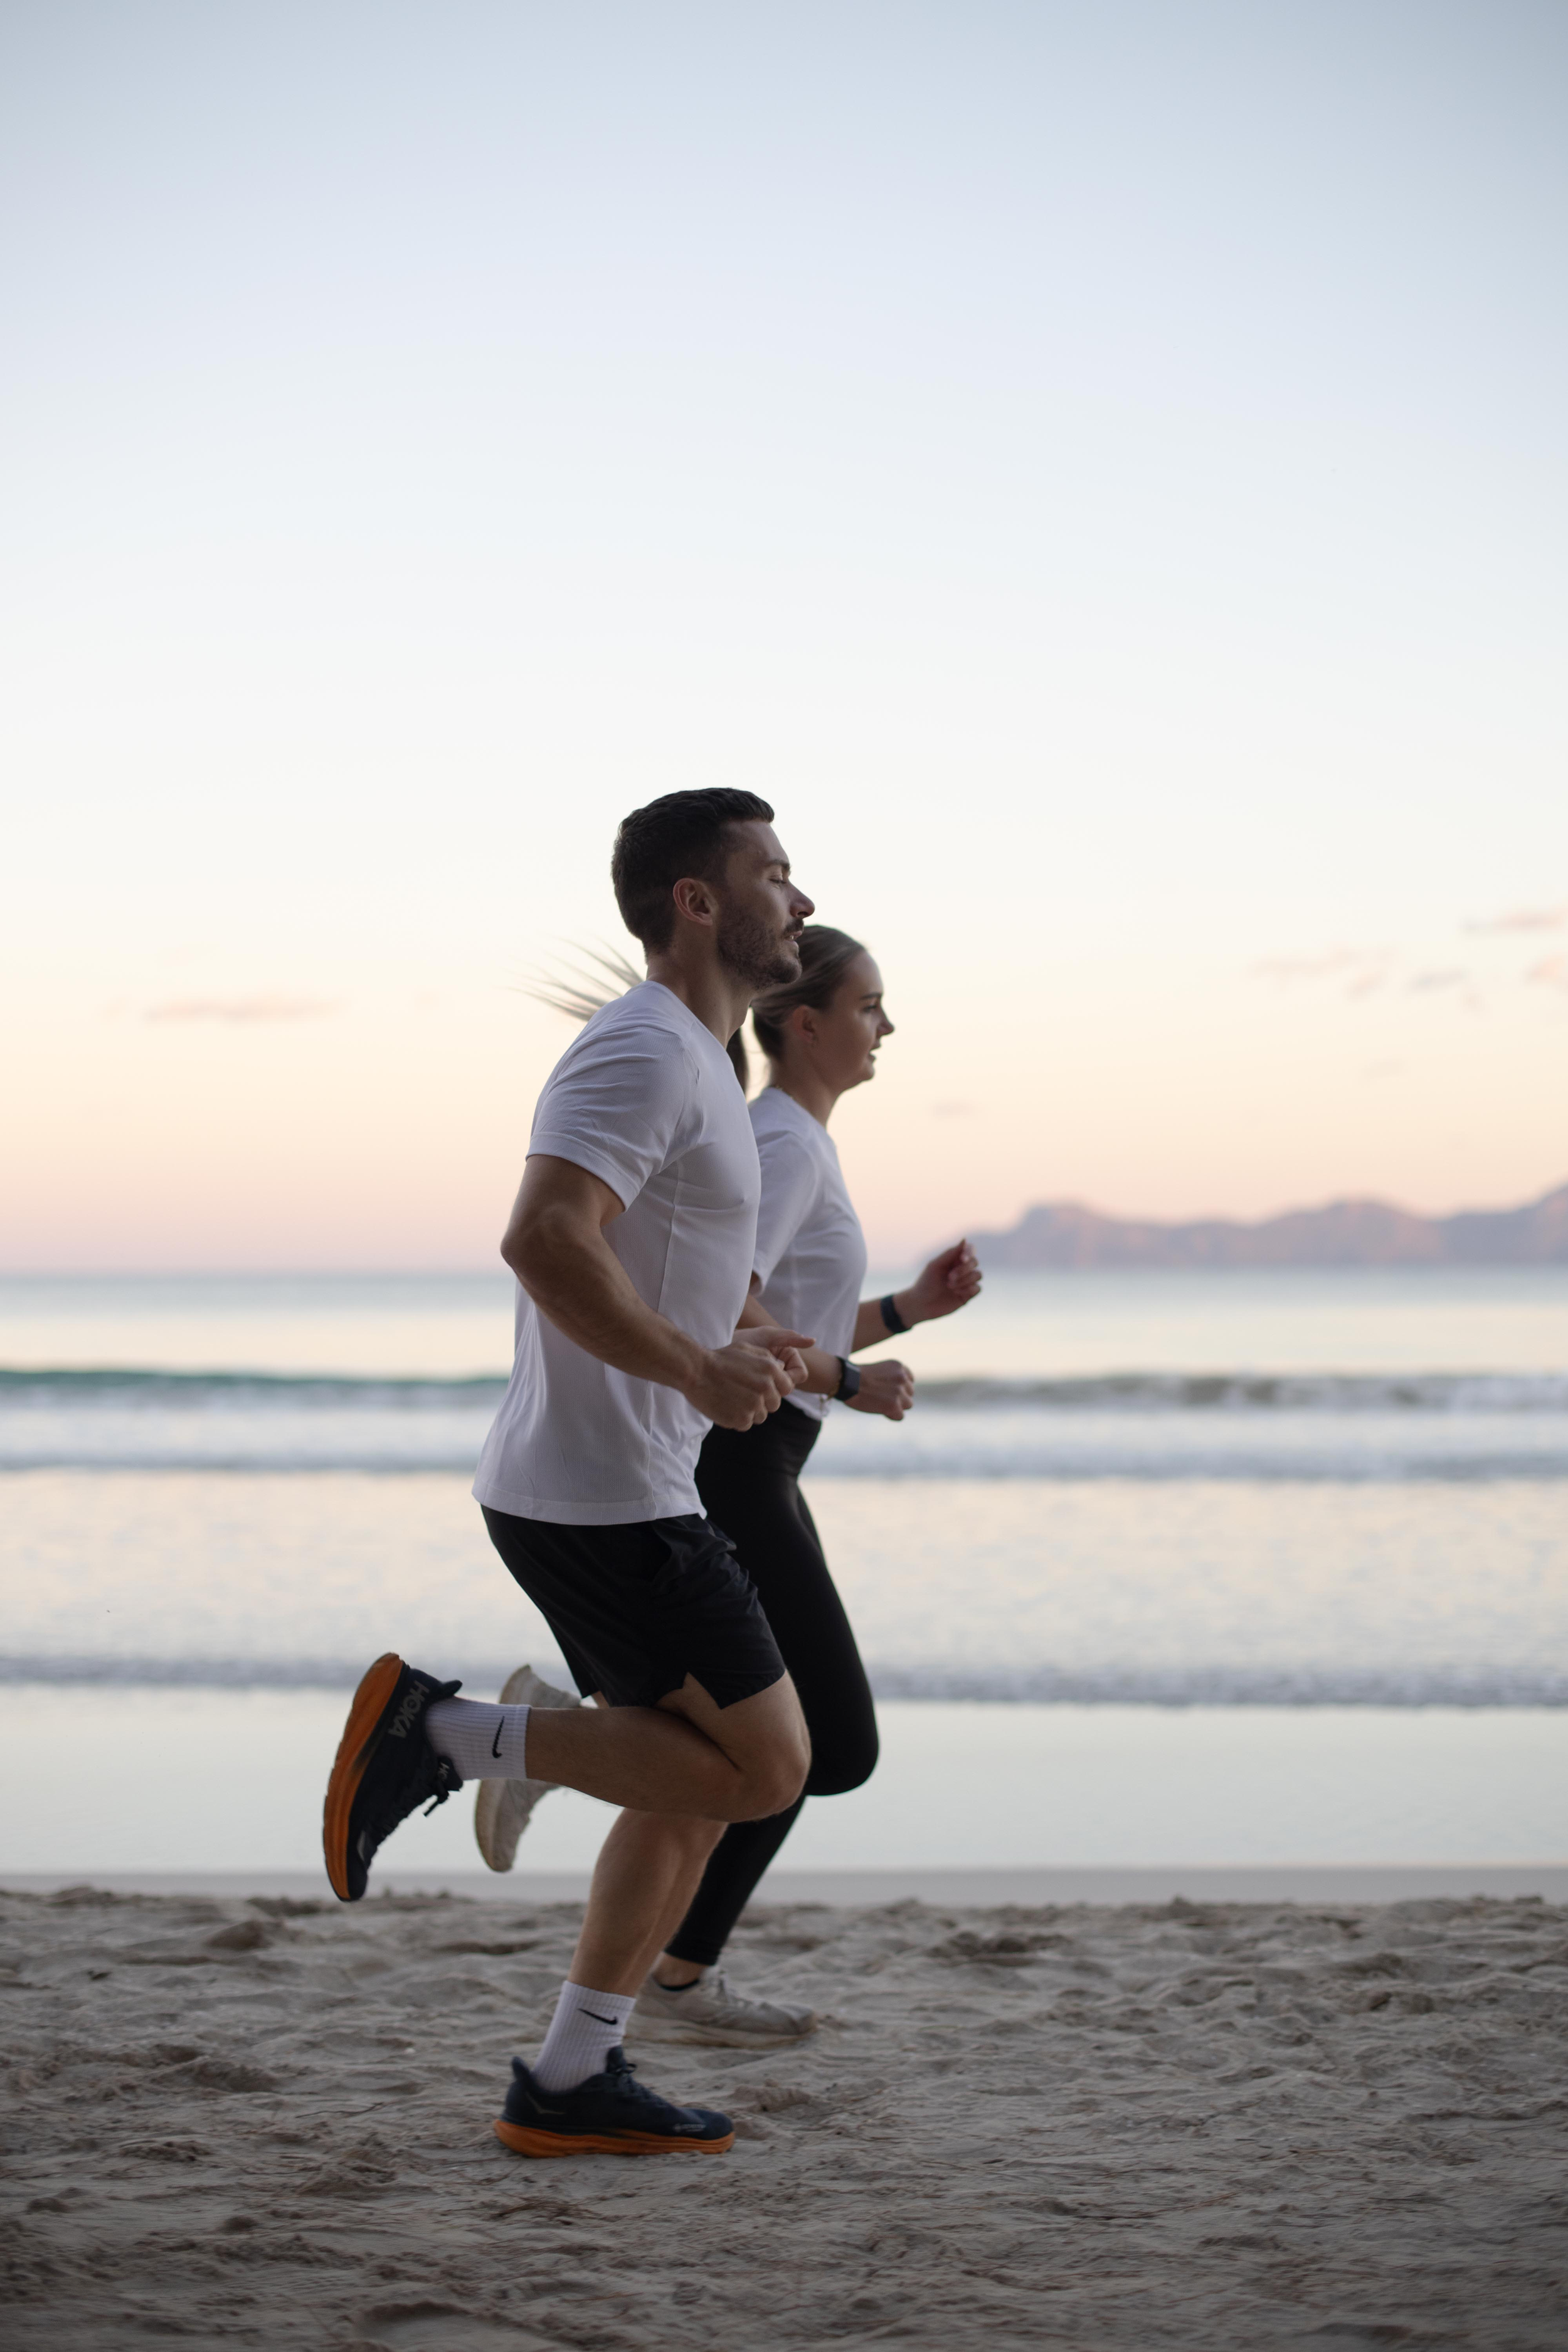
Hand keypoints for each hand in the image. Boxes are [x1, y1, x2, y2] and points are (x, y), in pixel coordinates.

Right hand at [686, 1329, 812, 1429]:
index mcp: (770, 1370)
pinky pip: (746, 1424)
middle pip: (774, 1405)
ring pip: (760, 1416)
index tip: (762, 1389)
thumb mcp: (747, 1349)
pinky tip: (726, 1407)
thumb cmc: (720, 1358)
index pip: (787, 1388)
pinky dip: (737, 1419)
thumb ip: (768, 1359)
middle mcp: (765, 1388)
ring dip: (749, 1412)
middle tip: (744, 1394)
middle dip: (762, 1401)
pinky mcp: (740, 1419)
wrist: (696, 1371)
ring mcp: (753, 1405)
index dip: (776, 1389)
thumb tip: (781, 1369)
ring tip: (733, 1400)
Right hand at [847, 1358, 914, 1420]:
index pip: (909, 1380)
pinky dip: (891, 1416)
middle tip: (882, 1398)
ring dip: (897, 1407)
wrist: (847, 1381)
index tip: (888, 1390)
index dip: (900, 1387)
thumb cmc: (855, 1377)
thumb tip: (896, 1393)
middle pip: (909, 1394)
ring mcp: (899, 1391)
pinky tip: (880, 1410)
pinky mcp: (894, 1405)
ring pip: (908, 1405)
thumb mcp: (878, 1370)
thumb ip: (890, 1378)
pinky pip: (900, 1416)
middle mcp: (902, 1378)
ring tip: (880, 1404)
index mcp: (899, 1366)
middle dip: (899, 1397)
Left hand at [900, 1240, 981, 1325]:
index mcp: (954, 1260)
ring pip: (978, 1275)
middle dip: (963, 1269)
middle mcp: (962, 1270)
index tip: (962, 1259)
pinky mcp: (968, 1295)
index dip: (969, 1253)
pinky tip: (957, 1293)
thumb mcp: (935, 1265)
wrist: (921, 1305)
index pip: (969, 1250)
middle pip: (975, 1262)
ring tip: (950, 1286)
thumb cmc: (925, 1282)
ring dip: (965, 1280)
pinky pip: (978, 1288)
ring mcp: (966, 1282)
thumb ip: (950, 1253)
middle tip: (949, 1277)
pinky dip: (969, 1289)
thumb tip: (965, 1239)